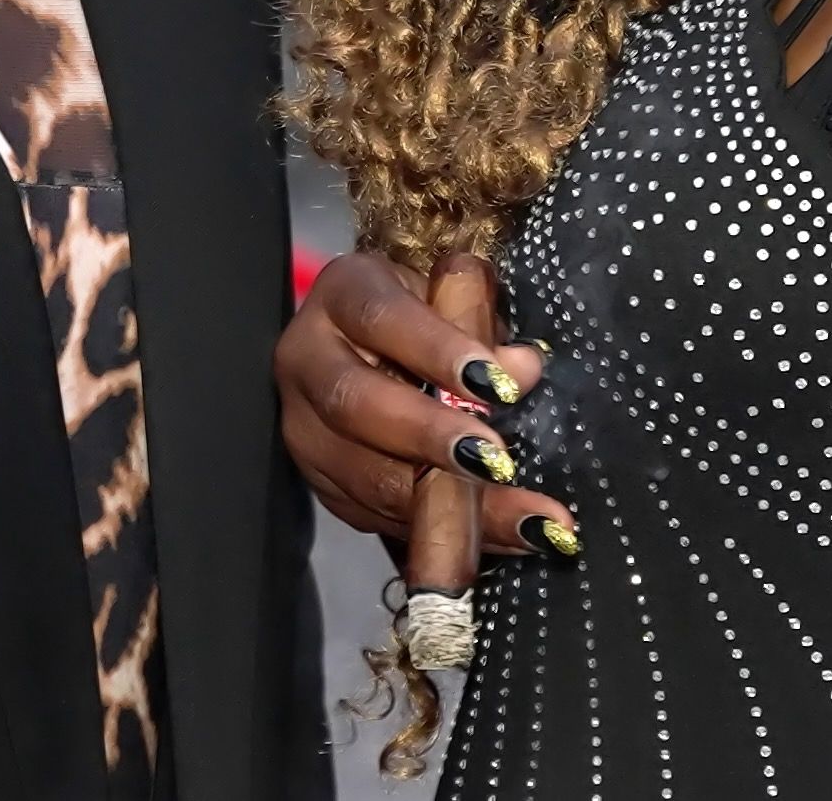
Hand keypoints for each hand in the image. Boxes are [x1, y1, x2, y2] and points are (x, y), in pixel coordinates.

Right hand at [276, 251, 566, 559]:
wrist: (373, 338)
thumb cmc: (427, 311)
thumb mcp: (457, 299)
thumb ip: (485, 330)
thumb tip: (522, 370)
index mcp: (344, 293)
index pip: (382, 317)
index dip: (438, 351)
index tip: (496, 384)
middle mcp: (308, 357)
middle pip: (355, 403)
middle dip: (430, 439)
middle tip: (496, 462)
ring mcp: (304, 426)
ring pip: (363, 473)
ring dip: (449, 506)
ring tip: (527, 521)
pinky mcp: (321, 481)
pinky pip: (375, 515)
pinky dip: (443, 532)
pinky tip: (505, 538)